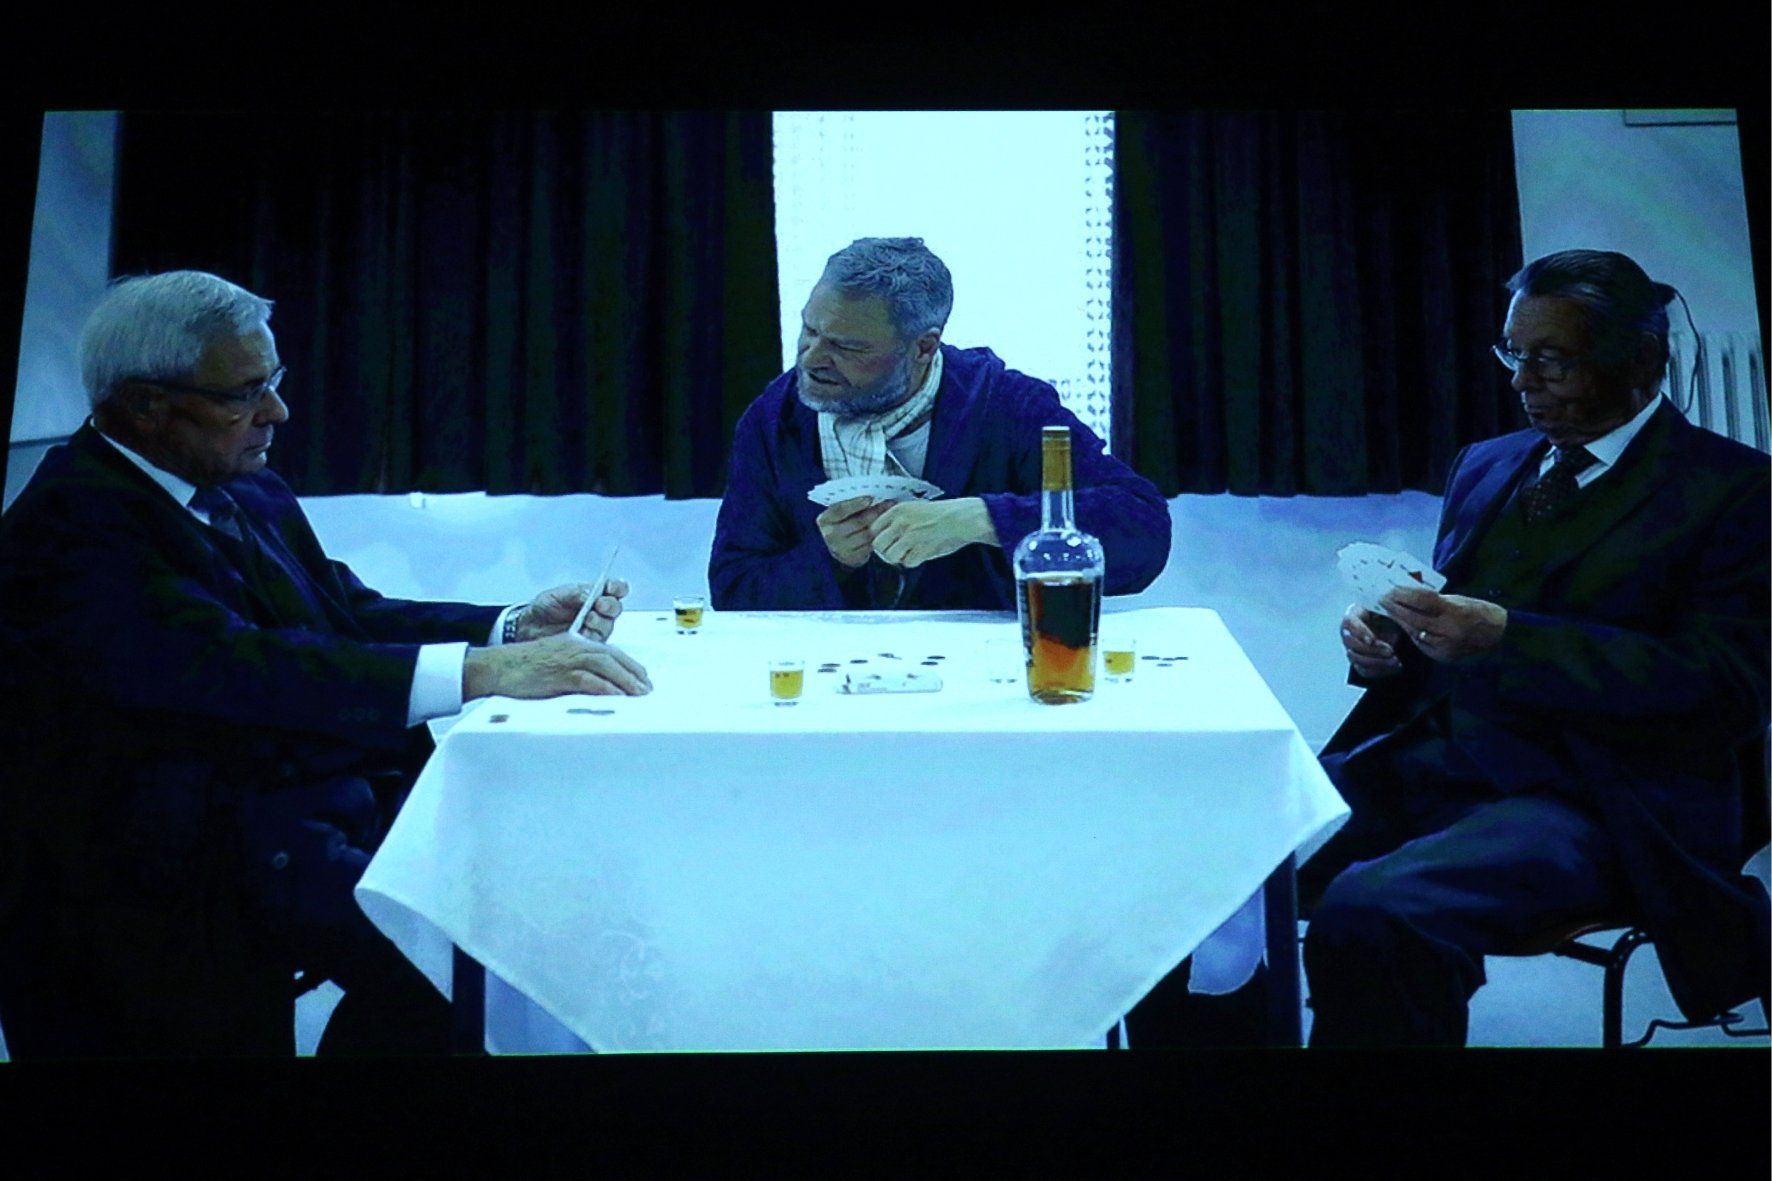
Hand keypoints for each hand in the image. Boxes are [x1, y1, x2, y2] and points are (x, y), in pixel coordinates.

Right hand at [464, 633, 651, 699]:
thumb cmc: (524, 668)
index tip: (642, 679)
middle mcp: (575, 647)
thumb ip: (577, 670)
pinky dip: (604, 688)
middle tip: (646, 690)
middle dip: (633, 673)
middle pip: (613, 657)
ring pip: (606, 666)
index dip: (630, 666)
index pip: (611, 652)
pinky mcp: (560, 673)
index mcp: (576, 643)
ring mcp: (568, 659)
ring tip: (638, 695)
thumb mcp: (556, 663)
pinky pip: (588, 680)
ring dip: (625, 681)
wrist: (499, 667)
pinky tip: (616, 698)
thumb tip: (599, 687)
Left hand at [514, 578, 629, 642]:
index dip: (617, 587)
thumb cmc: (544, 608)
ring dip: (600, 622)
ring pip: (608, 626)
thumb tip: (589, 593)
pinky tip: (584, 635)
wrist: (529, 628)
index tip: (610, 587)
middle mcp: (599, 612)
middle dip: (609, 605)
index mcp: (595, 595)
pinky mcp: (590, 646)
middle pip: (615, 608)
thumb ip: (574, 593)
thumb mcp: (556, 595)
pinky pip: (597, 643)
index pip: (615, 589)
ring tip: (588, 620)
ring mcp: (596, 630)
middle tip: (599, 605)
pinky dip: (591, 638)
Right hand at [816, 496, 892, 568]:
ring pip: (866, 535)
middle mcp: (830, 535)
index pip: (840, 510)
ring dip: (881, 524)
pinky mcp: (853, 558)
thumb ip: (849, 504)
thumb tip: (871, 492)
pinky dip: (880, 536)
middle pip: (857, 522)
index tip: (870, 498)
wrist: (840, 547)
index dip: (855, 504)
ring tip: (892, 514)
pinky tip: (888, 528)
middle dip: (875, 512)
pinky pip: (870, 545)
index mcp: (825, 520)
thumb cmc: (842, 523)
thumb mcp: (840, 513)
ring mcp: (841, 549)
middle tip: (890, 503)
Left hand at [870, 498, 998, 567]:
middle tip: (897, 551)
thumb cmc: (942, 514)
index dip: (880, 538)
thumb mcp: (914, 508)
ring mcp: (910, 535)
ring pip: (890, 556)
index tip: (888, 541)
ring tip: (910, 553)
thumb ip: (897, 520)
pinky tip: (922, 553)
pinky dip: (914, 561)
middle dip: (886, 551)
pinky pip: (907, 562)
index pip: (874, 528)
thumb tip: (883, 536)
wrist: (962, 518)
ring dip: (899, 558)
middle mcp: (901, 522)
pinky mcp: (920, 548)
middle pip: (878, 544)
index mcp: (898, 510)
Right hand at [1340, 602, 1405, 678]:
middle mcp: (1348, 632)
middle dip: (1372, 650)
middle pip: (1351, 644)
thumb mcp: (1390, 612)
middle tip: (1390, 651)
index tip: (1371, 640)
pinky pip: (1364, 670)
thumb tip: (1399, 626)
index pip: (1350, 622)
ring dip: (1376, 662)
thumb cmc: (1389, 616)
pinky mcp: (1359, 662)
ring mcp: (1351, 649)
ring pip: (1356, 659)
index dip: (1360, 632)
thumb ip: (1392, 616)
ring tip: (1395, 661)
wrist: (1392, 626)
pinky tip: (1394, 667)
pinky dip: (1379, 671)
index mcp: (1354, 614)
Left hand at [1380, 586, 1507, 663]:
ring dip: (1400, 621)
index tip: (1389, 589)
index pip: (1421, 601)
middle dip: (1395, 608)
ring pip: (1414, 632)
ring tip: (1389, 611)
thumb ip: (1434, 599)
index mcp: (1455, 612)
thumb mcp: (1459, 600)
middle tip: (1382, 599)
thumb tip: (1408, 591)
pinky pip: (1422, 644)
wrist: (1502, 638)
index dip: (1402, 594)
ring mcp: (1446, 647)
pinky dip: (1412, 634)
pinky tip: (1404, 626)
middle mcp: (1449, 631)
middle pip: (1414, 618)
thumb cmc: (1481, 613)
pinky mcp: (1444, 657)